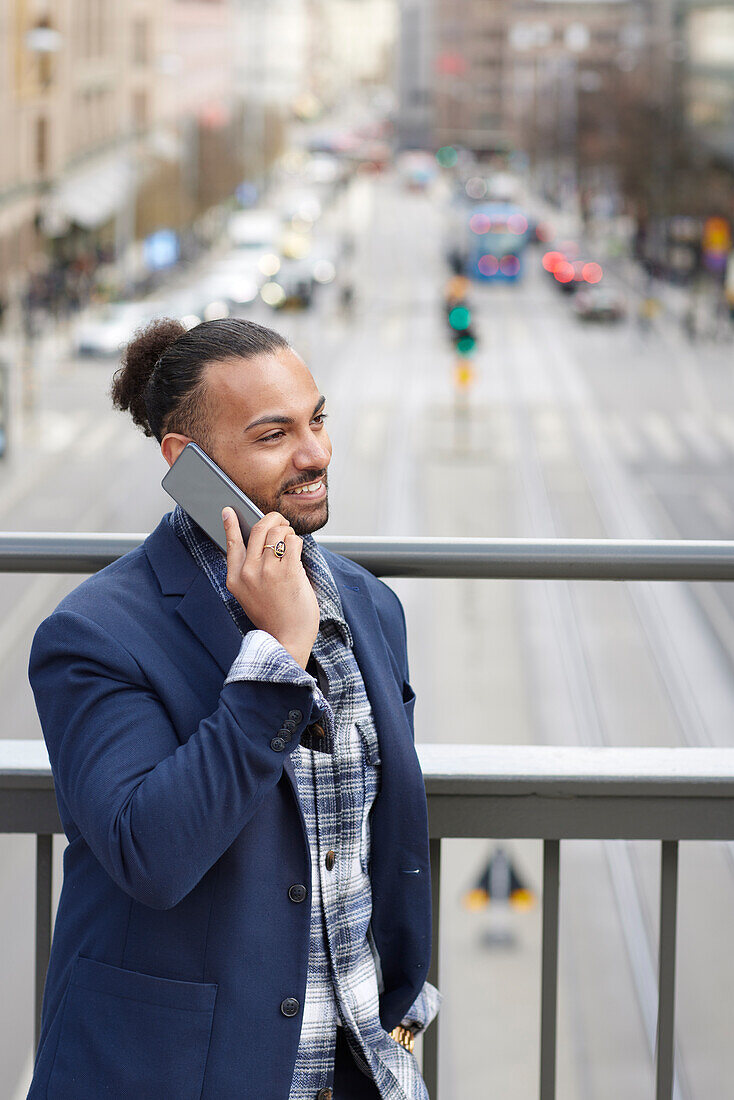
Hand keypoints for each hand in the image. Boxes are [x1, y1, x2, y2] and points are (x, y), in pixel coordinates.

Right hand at [222, 508, 318, 668]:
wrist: (287, 639)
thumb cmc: (273, 616)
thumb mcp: (250, 594)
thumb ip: (250, 570)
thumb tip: (263, 542)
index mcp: (235, 578)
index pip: (231, 543)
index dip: (231, 524)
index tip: (229, 511)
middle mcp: (248, 572)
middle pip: (259, 529)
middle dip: (273, 519)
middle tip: (281, 522)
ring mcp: (268, 571)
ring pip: (278, 531)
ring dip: (288, 531)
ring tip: (291, 540)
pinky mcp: (288, 573)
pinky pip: (294, 542)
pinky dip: (298, 542)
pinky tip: (297, 552)